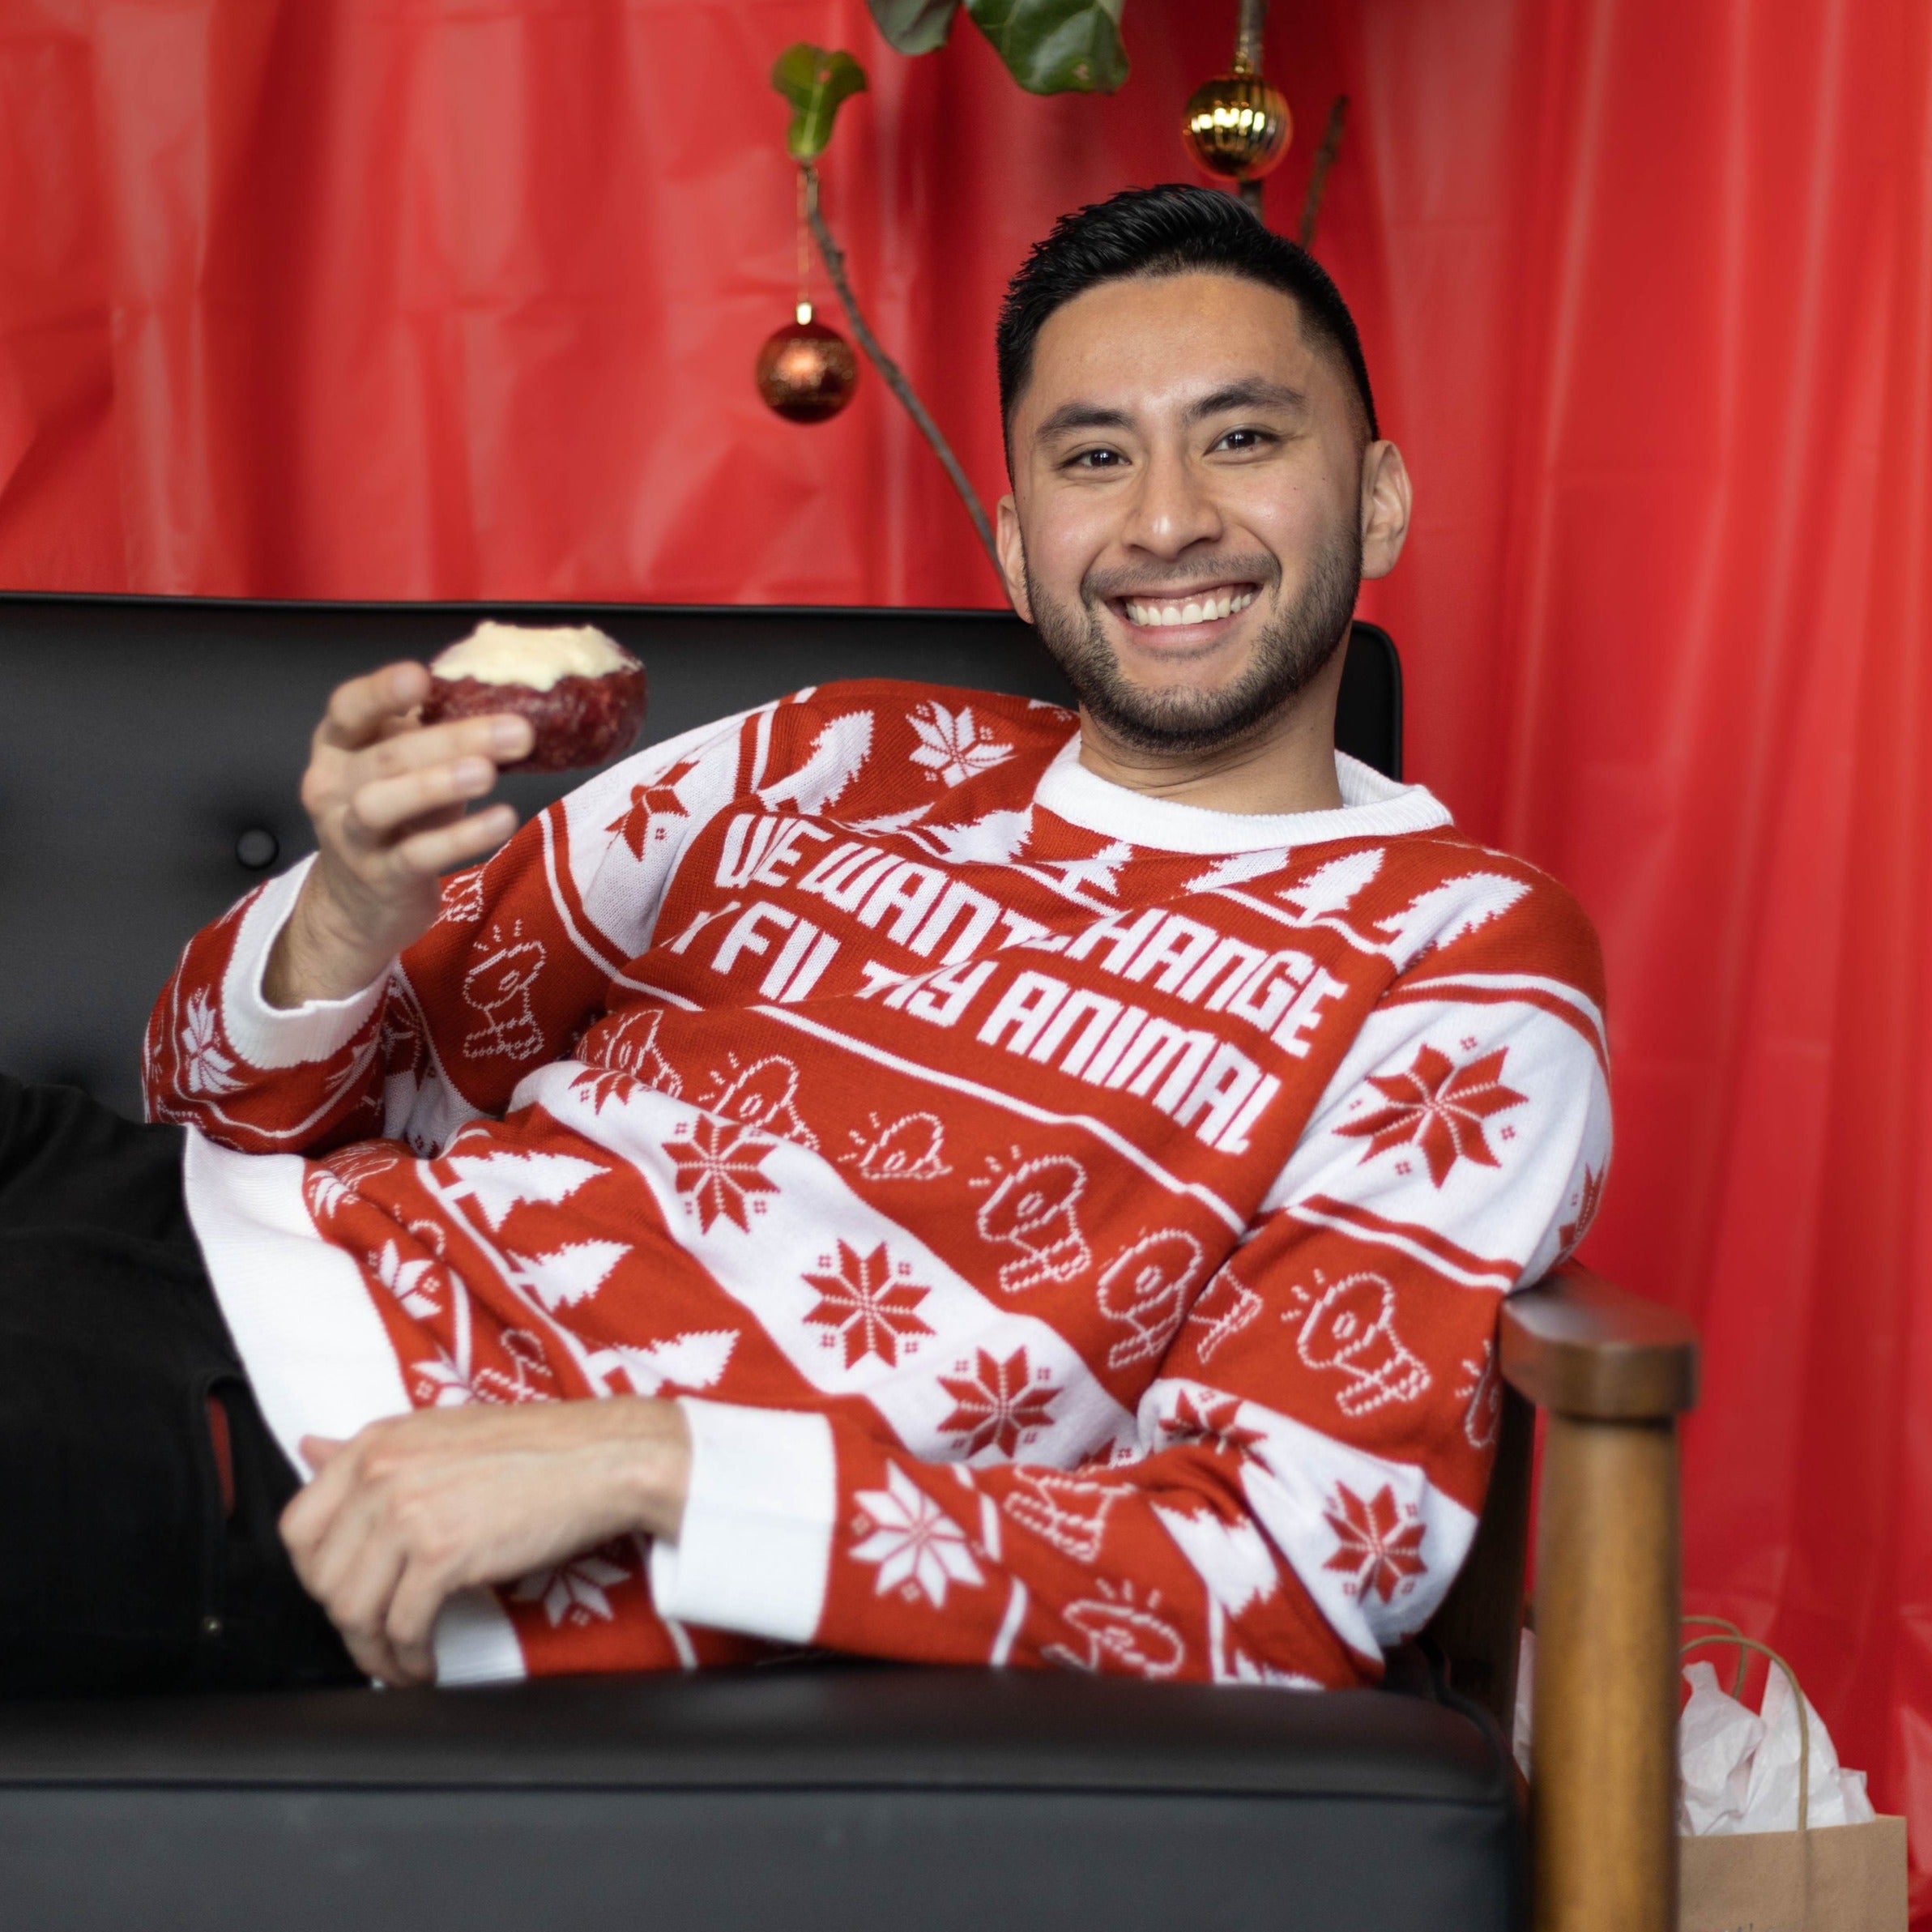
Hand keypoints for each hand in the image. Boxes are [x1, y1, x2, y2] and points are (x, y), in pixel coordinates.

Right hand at [263, 661, 535, 1007]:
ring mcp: (350, 834)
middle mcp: (333, 784)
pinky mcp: (378, 877)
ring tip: (488, 773)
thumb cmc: (396, 819)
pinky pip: (417, 855)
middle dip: (454, 739)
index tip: (421, 677)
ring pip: (384, 803)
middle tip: (517, 731)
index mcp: (338, 744)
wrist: (357, 905)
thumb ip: (433, 732)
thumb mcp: (405, 768)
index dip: (381, 691)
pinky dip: (461, 837)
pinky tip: (501, 820)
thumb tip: (501, 693)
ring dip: (439, 784)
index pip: (349, 707)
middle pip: (388, 755)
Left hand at [280, 1397, 690, 1686]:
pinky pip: (401, 1627)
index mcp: (376, 1443)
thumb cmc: (533, 1446)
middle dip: (346, 1621)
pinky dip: (409, 1658)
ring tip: (400, 1660)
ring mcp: (409, 1513)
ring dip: (373, 1651)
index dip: (314, 1574)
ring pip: (353, 1610)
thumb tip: (310, 1448)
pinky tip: (426, 1662)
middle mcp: (382, 1474)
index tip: (342, 1593)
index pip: (297, 1525)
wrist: (600, 1456)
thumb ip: (370, 1451)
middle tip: (377, 1635)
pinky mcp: (444, 1553)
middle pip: (321, 1577)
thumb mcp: (438, 1432)